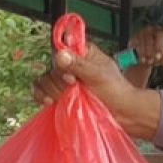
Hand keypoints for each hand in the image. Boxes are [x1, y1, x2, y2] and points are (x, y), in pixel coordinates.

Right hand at [31, 45, 162, 139]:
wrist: (121, 113)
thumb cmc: (116, 91)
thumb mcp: (99, 75)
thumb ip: (79, 65)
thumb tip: (60, 55)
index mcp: (82, 53)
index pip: (61, 49)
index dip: (62, 61)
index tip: (71, 76)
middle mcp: (71, 64)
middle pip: (52, 66)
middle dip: (60, 80)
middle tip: (74, 87)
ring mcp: (64, 81)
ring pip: (45, 80)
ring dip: (53, 90)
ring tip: (67, 97)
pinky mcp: (60, 95)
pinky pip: (41, 91)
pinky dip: (41, 96)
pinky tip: (49, 102)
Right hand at [131, 15, 162, 68]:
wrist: (141, 59)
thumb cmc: (155, 56)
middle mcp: (157, 29)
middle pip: (160, 34)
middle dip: (159, 46)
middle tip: (158, 56)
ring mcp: (145, 31)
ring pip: (148, 40)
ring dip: (149, 52)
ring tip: (150, 60)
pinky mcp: (136, 36)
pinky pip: (139, 43)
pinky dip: (141, 52)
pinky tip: (143, 59)